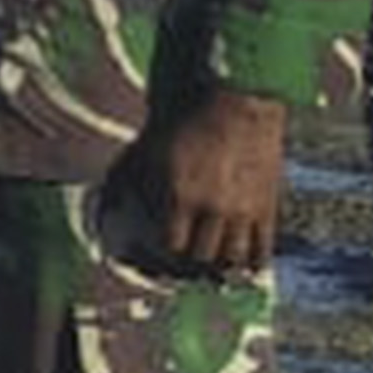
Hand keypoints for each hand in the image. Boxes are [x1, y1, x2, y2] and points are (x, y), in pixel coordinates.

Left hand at [133, 92, 290, 280]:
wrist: (238, 103)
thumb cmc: (184, 125)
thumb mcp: (146, 150)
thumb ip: (122, 183)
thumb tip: (104, 213)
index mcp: (180, 195)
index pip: (170, 247)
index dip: (163, 258)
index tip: (159, 257)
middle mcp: (213, 207)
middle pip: (201, 258)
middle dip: (190, 267)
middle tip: (185, 268)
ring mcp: (243, 210)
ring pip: (233, 259)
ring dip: (220, 268)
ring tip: (212, 269)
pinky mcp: (267, 206)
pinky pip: (263, 249)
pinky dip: (252, 264)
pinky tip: (243, 266)